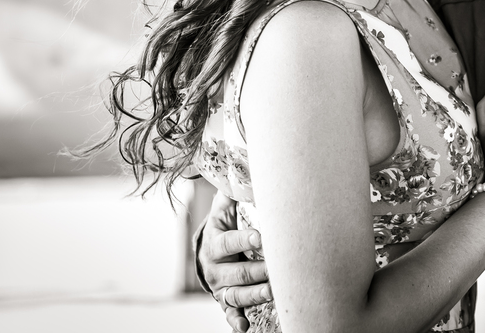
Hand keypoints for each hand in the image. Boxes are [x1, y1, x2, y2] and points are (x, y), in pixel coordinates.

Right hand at [199, 190, 272, 331]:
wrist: (206, 254)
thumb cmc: (223, 228)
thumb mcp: (223, 211)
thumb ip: (232, 193)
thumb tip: (241, 167)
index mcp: (215, 241)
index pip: (228, 242)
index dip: (244, 240)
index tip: (261, 238)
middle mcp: (215, 267)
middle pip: (236, 272)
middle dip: (258, 271)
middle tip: (278, 268)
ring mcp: (220, 286)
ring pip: (236, 294)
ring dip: (255, 294)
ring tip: (273, 291)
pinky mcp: (225, 301)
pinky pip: (230, 313)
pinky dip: (236, 321)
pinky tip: (245, 327)